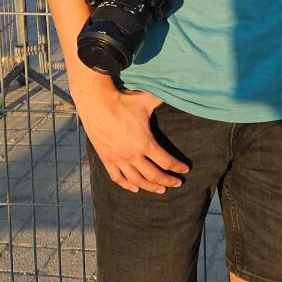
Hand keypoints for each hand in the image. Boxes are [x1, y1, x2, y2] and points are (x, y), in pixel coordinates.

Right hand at [70, 72, 188, 194]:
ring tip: (160, 190)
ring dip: (150, 187)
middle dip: (167, 181)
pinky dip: (127, 185)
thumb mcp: (146, 100)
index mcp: (145, 143)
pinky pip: (118, 178)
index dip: (177, 167)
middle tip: (177, 184)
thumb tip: (176, 91)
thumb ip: (163, 99)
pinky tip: (135, 189)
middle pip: (154, 175)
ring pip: (137, 180)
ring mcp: (118, 159)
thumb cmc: (123, 101)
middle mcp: (132, 155)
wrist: (96, 103)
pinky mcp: (106, 159)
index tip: (184, 170)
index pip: (166, 161)